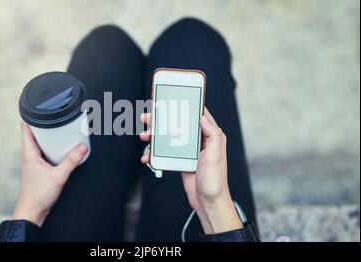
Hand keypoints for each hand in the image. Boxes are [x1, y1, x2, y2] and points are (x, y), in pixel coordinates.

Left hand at [13, 122, 88, 225]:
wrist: (32, 213)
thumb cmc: (38, 196)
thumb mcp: (58, 176)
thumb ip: (71, 161)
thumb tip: (82, 146)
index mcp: (29, 153)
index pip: (26, 128)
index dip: (31, 115)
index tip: (41, 107)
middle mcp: (29, 155)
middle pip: (34, 133)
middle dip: (45, 124)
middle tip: (58, 116)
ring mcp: (32, 162)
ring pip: (39, 143)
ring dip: (48, 136)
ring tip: (61, 129)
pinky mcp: (38, 168)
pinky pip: (44, 152)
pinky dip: (51, 147)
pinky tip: (61, 149)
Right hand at [139, 109, 242, 233]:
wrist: (207, 202)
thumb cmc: (215, 181)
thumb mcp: (215, 155)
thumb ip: (212, 134)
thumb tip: (203, 117)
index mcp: (210, 136)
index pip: (198, 114)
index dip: (186, 105)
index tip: (172, 98)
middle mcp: (199, 140)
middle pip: (178, 123)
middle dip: (162, 119)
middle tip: (149, 117)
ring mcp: (188, 150)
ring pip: (168, 136)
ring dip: (155, 136)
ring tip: (145, 136)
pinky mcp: (180, 159)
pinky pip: (165, 152)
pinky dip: (155, 153)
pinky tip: (148, 156)